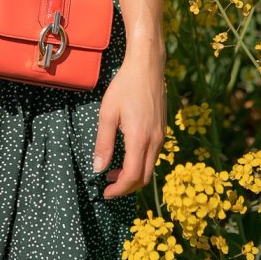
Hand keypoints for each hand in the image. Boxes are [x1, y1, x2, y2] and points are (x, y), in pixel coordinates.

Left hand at [93, 51, 166, 199]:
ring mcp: (161, 136)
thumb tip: (98, 168)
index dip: (118, 189)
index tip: (105, 193)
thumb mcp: (107, 113)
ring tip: (113, 171)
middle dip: (126, 187)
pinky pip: (153, 155)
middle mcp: (155, 141)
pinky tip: (126, 155)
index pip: (132, 176)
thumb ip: (103, 143)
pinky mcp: (163, 130)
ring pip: (150, 168)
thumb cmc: (124, 86)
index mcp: (140, 139)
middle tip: (108, 185)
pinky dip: (140, 163)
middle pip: (144, 178)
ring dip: (133, 175)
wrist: (147, 67)